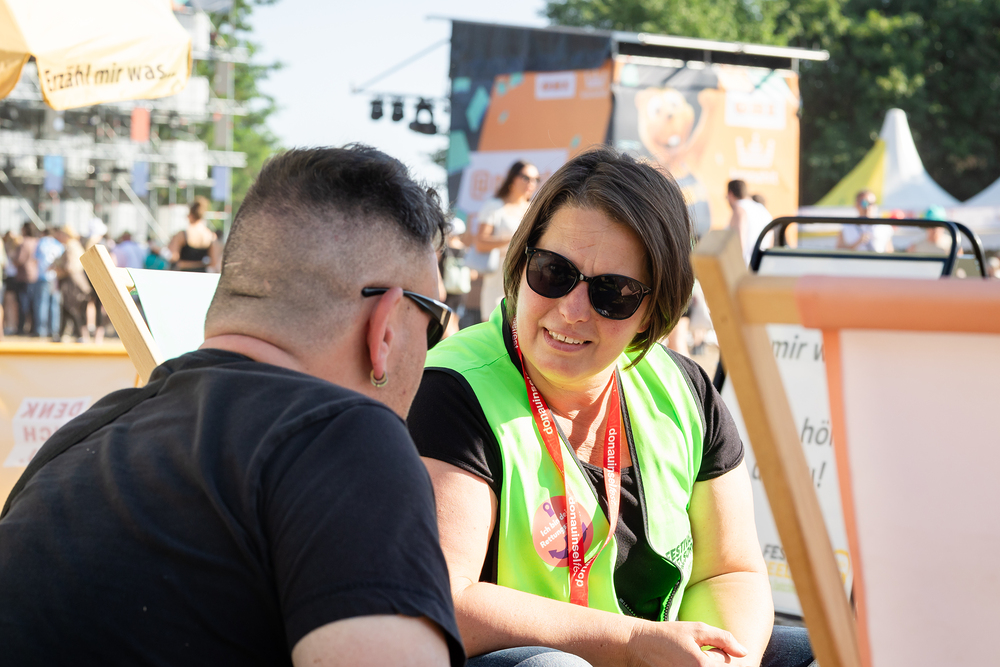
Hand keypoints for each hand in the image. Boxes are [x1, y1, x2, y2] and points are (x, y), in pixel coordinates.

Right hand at [626, 620, 747, 666]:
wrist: (640, 646)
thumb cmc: (668, 635)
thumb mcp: (697, 629)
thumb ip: (724, 639)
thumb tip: (744, 652)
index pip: (731, 665)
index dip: (723, 653)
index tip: (711, 647)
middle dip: (716, 660)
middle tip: (697, 651)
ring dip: (707, 665)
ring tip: (690, 657)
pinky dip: (698, 666)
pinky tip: (685, 662)